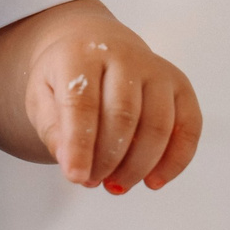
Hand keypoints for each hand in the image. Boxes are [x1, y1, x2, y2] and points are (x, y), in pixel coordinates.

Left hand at [22, 16, 200, 194]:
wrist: (92, 44)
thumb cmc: (65, 77)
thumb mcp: (40, 96)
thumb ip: (52, 129)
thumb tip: (72, 163)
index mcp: (82, 55)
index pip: (82, 103)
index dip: (80, 145)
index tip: (75, 177)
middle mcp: (124, 57)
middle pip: (123, 116)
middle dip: (108, 159)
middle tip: (91, 182)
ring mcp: (157, 70)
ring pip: (158, 126)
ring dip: (137, 166)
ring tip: (114, 185)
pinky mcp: (180, 86)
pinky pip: (188, 128)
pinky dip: (174, 162)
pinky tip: (152, 181)